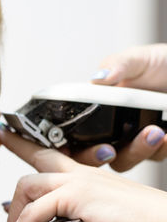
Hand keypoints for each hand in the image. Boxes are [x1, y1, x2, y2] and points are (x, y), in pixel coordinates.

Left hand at [0, 125, 166, 221]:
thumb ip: (69, 221)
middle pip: (36, 160)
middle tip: (1, 151)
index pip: (49, 154)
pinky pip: (37, 210)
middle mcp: (79, 173)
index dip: (24, 142)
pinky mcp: (79, 195)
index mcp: (84, 176)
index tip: (6, 131)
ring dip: (16, 209)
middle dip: (15, 153)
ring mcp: (78, 181)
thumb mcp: (93, 221)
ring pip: (29, 184)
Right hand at [71, 44, 166, 170]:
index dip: (64, 145)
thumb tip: (98, 78)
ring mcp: (131, 139)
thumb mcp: (136, 60)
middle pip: (90, 155)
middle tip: (107, 150)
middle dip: (95, 157)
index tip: (67, 148)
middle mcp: (109, 127)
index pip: (71, 132)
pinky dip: (160, 149)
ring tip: (154, 133)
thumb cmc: (158, 63)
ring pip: (122, 161)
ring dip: (135, 152)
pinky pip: (153, 157)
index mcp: (95, 108)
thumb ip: (117, 66)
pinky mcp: (155, 146)